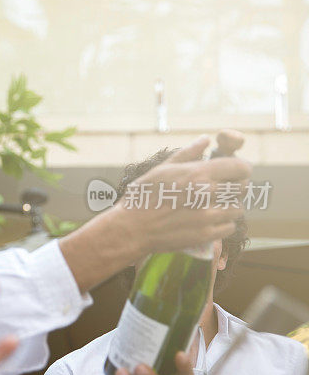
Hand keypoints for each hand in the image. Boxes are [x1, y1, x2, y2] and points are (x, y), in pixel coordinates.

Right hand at [112, 134, 250, 258]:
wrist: (131, 228)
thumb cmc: (142, 196)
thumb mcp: (161, 169)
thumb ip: (188, 154)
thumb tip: (205, 139)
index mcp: (197, 174)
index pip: (241, 167)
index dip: (240, 168)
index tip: (234, 171)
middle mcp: (207, 194)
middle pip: (243, 187)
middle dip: (235, 186)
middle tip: (222, 188)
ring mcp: (208, 217)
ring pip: (238, 208)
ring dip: (229, 206)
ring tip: (213, 205)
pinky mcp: (206, 235)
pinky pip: (230, 227)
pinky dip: (223, 224)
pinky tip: (209, 220)